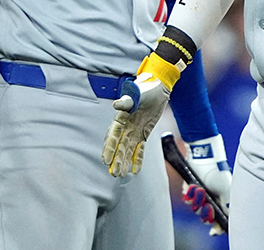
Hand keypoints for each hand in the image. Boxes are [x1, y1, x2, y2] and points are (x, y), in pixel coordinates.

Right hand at [102, 53, 180, 176]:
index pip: (113, 135)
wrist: (158, 88)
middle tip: (114, 173)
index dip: (109, 148)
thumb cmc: (146, 89)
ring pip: (127, 149)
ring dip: (124, 162)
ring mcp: (134, 131)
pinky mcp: (143, 133)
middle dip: (116, 159)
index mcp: (121, 117)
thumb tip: (116, 105)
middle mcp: (125, 126)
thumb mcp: (137, 94)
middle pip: (119, 146)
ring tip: (120, 175)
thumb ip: (127, 101)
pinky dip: (137, 159)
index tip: (106, 160)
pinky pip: (139, 149)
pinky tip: (135, 171)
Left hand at [183, 134, 231, 234]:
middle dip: (205, 212)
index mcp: (222, 201)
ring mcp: (200, 194)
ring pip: (195, 209)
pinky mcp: (190, 188)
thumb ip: (226, 209)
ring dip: (197, 201)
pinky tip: (193, 187)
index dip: (217, 227)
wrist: (205, 157)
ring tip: (199, 190)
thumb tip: (221, 225)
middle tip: (207, 205)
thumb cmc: (218, 174)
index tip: (214, 231)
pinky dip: (189, 195)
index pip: (219, 219)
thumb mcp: (227, 192)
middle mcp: (211, 199)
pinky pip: (187, 199)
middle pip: (205, 216)